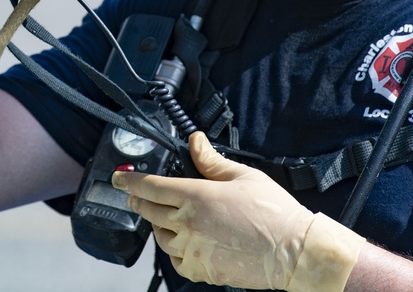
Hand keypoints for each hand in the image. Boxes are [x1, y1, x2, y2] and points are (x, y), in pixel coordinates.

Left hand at [112, 132, 364, 290]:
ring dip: (157, 224)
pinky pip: (175, 260)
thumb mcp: (242, 176)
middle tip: (136, 195)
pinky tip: (184, 241)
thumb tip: (195, 141)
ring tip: (167, 216)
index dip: (129, 180)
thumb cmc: (273, 212)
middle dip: (139, 200)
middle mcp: (188, 224)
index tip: (118, 177)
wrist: (294, 252)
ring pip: (159, 236)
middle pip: (149, 210)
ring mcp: (192, 250)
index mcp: (196, 196)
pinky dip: (174, 249)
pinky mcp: (201, 271)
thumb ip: (212, 160)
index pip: (150, 186)